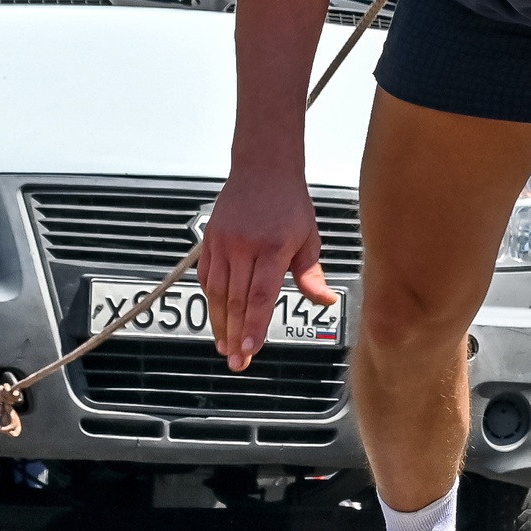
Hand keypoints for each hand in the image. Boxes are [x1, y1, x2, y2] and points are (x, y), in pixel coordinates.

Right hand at [194, 168, 336, 371]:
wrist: (263, 168)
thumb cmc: (289, 203)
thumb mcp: (308, 237)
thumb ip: (311, 274)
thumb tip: (324, 301)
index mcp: (272, 247)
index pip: (260, 296)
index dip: (253, 327)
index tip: (249, 351)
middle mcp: (244, 246)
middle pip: (236, 301)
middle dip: (235, 336)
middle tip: (236, 362)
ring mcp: (223, 243)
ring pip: (217, 293)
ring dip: (220, 323)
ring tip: (225, 346)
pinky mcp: (209, 240)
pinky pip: (207, 277)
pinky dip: (212, 300)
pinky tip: (217, 317)